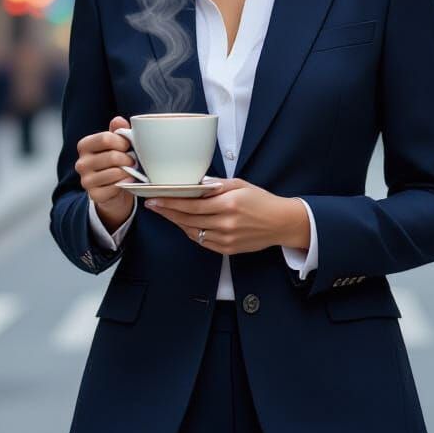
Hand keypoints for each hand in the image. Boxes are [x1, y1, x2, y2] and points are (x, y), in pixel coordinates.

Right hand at [75, 116, 135, 226]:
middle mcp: (81, 163)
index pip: (105, 138)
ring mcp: (86, 181)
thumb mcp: (117, 143)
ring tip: (131, 170)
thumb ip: (118, 131)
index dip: (122, 142)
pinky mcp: (94, 195)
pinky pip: (115, 187)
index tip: (129, 146)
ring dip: (128, 171)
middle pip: (112, 156)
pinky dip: (125, 184)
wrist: (114, 188)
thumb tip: (118, 120)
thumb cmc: (116, 161)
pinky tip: (127, 182)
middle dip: (128, 158)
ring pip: (114, 173)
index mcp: (84, 145)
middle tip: (133, 160)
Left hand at [144, 177, 306, 255]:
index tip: (155, 199)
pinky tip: (185, 223)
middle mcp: (226, 223)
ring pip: (192, 231)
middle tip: (153, 205)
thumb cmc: (261, 201)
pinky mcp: (227, 249)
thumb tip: (194, 184)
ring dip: (177, 222)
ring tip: (167, 212)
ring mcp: (226, 238)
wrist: (281, 223)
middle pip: (187, 219)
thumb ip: (216, 185)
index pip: (190, 205)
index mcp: (228, 204)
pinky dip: (191, 231)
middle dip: (167, 211)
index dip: (169, 203)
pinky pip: (201, 241)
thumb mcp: (240, 184)